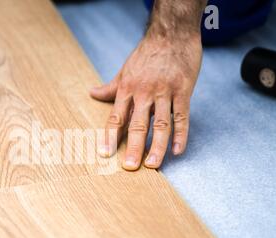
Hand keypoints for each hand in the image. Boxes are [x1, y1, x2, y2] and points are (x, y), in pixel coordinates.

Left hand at [90, 1, 204, 170]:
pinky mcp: (183, 90)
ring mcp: (164, 92)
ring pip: (160, 123)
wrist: (172, 32)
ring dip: (157, 146)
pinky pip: (182, 116)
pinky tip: (178, 150)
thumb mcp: (125, 69)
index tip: (104, 154)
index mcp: (127, 89)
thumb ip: (110, 86)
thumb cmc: (147, 53)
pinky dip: (181, 134)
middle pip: (137, 124)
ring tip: (153, 165)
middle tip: (129, 167)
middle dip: (132, 147)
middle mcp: (144, 93)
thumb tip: (92, 93)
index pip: (116, 117)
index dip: (109, 136)